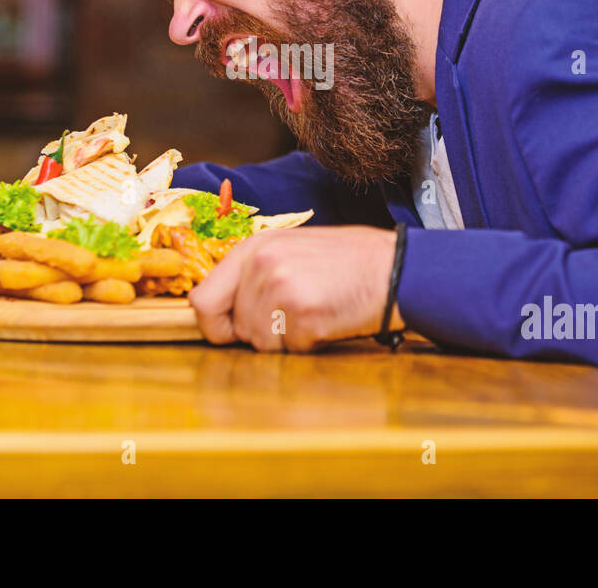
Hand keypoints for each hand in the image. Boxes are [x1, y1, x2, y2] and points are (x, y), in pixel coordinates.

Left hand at [188, 225, 401, 351]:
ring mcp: (281, 288)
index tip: (232, 331)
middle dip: (259, 333)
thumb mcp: (290, 251)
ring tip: (314, 313)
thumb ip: (252, 275)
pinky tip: (327, 320)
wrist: (395, 267)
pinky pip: (289, 349)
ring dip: (285, 340)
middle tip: (292, 316)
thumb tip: (217, 311)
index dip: (214, 325)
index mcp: (253, 248)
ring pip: (260, 344)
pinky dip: (308, 344)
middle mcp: (261, 265)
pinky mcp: (303, 314)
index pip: (202, 301)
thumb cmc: (345, 263)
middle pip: (234, 328)